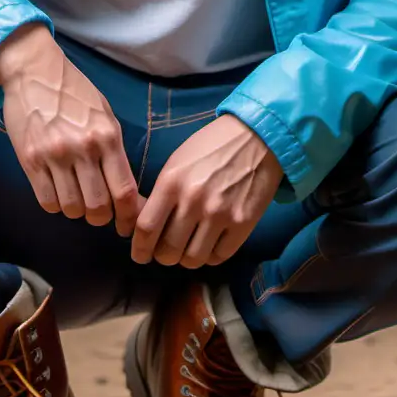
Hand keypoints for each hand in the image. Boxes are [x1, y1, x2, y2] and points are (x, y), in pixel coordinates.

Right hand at [0, 23, 142, 235]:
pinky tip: (58, 191)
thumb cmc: (75, 93)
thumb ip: (114, 151)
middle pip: (98, 206)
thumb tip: (126, 192)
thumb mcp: (104, 115)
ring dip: (77, 211)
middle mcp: (82, 148)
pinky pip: (47, 201)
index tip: (126, 225)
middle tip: (98, 212)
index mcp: (106, 136)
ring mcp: (54, 155)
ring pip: (72, 208)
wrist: (34, 71)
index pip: (124, 190)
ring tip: (77, 198)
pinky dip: (55, 204)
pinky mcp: (29, 160)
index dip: (128, 216)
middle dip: (101, 217)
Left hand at [130, 113, 283, 267]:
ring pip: (192, 259)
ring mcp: (220, 214)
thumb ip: (162, 193)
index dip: (139, 248)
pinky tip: (210, 244)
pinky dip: (210, 256)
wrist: (257, 137)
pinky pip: (219, 257)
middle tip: (166, 251)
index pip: (146, 228)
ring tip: (189, 247)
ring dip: (187, 258)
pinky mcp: (243, 223)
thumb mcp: (177, 162)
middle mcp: (193, 201)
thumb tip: (147, 226)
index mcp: (171, 182)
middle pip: (168, 250)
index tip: (140, 255)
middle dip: (163, 256)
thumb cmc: (211, 147)